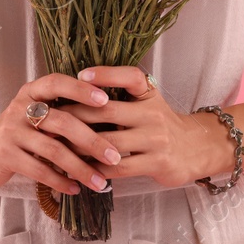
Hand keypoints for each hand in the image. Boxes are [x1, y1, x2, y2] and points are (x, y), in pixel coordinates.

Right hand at [0, 74, 123, 196]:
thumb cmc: (20, 133)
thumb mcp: (36, 115)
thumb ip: (62, 113)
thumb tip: (108, 124)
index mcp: (30, 92)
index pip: (56, 82)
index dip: (81, 90)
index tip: (107, 100)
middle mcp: (19, 107)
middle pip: (62, 121)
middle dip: (92, 140)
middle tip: (115, 155)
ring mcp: (11, 131)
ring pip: (54, 150)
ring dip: (81, 168)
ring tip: (100, 182)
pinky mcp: (5, 155)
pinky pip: (40, 170)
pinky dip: (61, 181)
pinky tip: (75, 189)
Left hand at [57, 65, 225, 187]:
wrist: (195, 149)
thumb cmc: (159, 122)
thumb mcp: (146, 100)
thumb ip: (119, 92)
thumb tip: (76, 85)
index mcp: (148, 94)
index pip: (129, 77)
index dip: (104, 74)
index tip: (78, 75)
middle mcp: (153, 114)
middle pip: (106, 112)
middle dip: (74, 116)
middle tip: (49, 119)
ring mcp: (155, 140)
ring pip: (109, 143)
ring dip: (80, 147)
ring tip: (56, 147)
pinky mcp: (157, 164)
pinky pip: (119, 168)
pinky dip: (96, 169)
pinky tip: (79, 169)